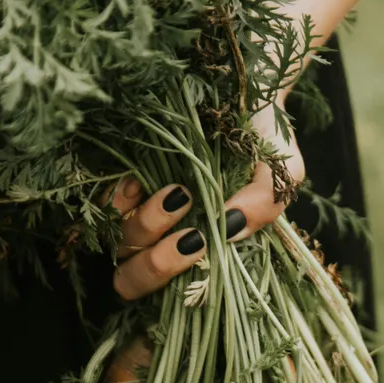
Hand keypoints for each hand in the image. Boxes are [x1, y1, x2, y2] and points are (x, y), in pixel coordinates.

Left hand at [111, 101, 304, 301]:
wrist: (243, 86)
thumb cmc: (264, 140)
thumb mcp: (281, 175)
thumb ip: (264, 206)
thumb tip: (227, 229)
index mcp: (202, 251)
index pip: (171, 297)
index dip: (176, 287)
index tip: (204, 252)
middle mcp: (165, 239)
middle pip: (133, 281)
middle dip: (158, 267)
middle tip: (192, 237)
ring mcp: (139, 211)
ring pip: (120, 245)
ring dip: (146, 227)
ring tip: (178, 193)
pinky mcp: (120, 179)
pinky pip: (102, 204)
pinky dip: (120, 198)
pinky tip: (143, 180)